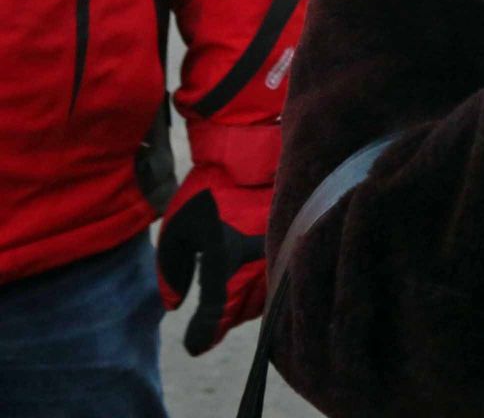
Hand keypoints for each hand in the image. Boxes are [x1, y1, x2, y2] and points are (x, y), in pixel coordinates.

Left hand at [155, 164, 268, 353]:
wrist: (251, 159)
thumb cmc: (210, 194)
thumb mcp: (178, 231)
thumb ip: (172, 272)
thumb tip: (175, 304)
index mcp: (226, 268)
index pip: (216, 319)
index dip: (204, 336)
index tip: (194, 346)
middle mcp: (256, 269)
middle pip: (242, 314)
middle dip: (225, 320)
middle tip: (210, 323)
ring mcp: (277, 258)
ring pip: (264, 299)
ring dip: (246, 304)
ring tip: (231, 300)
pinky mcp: (291, 247)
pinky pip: (277, 279)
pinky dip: (264, 286)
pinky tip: (251, 279)